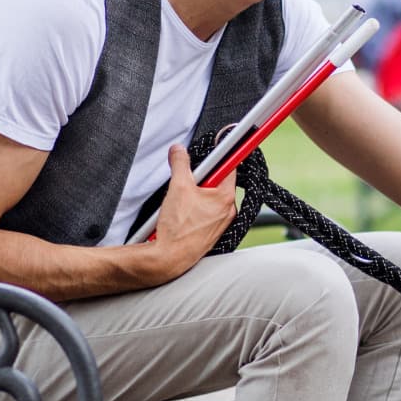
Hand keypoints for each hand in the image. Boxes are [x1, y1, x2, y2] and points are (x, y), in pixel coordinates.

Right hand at [150, 144, 238, 277]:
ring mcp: (221, 223)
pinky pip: (205, 212)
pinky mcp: (211, 232)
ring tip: (180, 202)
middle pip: (217, 181)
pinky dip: (194, 208)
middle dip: (201, 177)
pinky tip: (181, 214)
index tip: (224, 142)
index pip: (230, 166)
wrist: (169, 258)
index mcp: (226, 197)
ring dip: (196, 194)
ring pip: (210, 197)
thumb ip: (180, 163)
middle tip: (186, 181)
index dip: (223, 154)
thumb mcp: (177, 186)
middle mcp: (228, 210)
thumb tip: (179, 150)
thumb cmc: (177, 228)